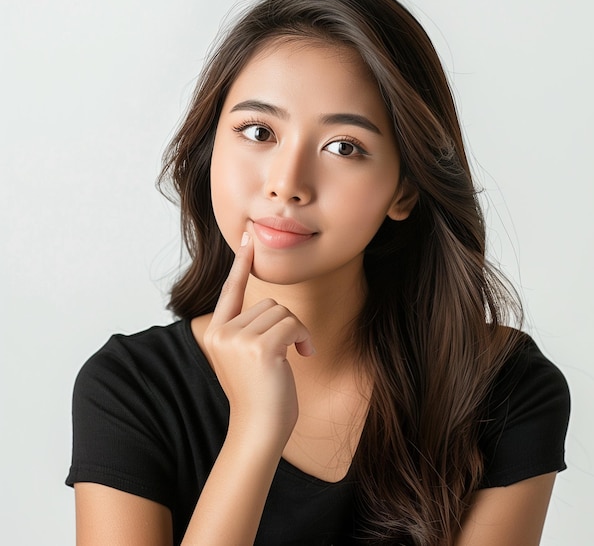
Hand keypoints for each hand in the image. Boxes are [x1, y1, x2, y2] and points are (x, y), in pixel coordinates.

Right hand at [203, 232, 314, 444]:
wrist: (259, 430)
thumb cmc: (259, 395)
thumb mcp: (246, 357)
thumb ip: (248, 330)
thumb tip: (270, 309)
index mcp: (215, 333)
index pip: (229, 290)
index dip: (240, 264)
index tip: (248, 238)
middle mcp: (221, 332)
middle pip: (267, 302)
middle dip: (285, 323)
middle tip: (289, 349)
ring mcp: (238, 340)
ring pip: (281, 312)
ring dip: (295, 331)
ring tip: (292, 355)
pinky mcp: (259, 347)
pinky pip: (292, 324)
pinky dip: (303, 337)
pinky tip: (302, 355)